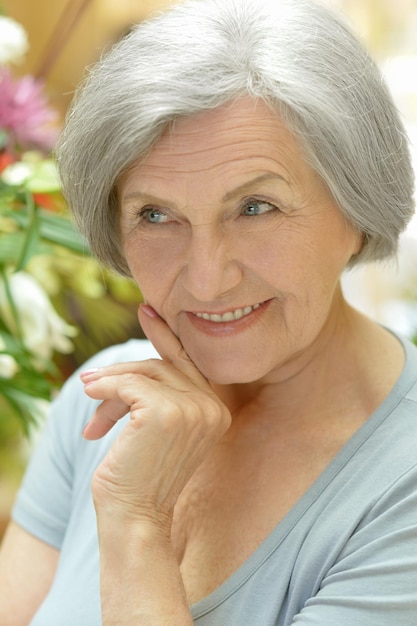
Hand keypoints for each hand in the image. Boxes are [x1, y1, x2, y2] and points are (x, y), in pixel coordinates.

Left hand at [80, 305, 230, 528]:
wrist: (135, 518)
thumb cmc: (141, 477)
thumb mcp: (155, 431)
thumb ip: (155, 397)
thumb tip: (120, 371)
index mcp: (215, 411)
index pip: (188, 363)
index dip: (165, 334)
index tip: (148, 309)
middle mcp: (212, 407)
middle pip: (161, 366)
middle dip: (122, 375)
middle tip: (91, 386)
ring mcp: (193, 408)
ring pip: (144, 373)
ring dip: (110, 386)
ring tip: (88, 404)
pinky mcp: (166, 412)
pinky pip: (129, 385)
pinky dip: (106, 393)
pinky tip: (92, 413)